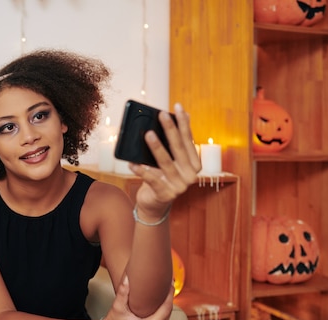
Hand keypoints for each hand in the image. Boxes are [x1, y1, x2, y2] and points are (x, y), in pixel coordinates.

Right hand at [100, 276, 173, 319]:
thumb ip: (123, 292)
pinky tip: (162, 302)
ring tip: (166, 290)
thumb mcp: (118, 307)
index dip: (170, 294)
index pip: (166, 308)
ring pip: (167, 316)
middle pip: (169, 312)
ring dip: (167, 303)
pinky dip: (163, 311)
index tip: (170, 284)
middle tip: (168, 283)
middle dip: (169, 297)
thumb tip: (127, 278)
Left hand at [130, 103, 200, 218]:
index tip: (177, 107)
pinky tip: (132, 163)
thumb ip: (174, 143)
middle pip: (178, 149)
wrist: (154, 204)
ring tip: (148, 134)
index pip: (189, 140)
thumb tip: (177, 116)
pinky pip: (152, 180)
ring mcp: (179, 187)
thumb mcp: (170, 160)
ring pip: (165, 163)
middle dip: (170, 130)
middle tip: (161, 115)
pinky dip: (141, 171)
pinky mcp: (165, 195)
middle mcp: (191, 176)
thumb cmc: (161, 177)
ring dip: (156, 148)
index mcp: (195, 165)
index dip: (183, 123)